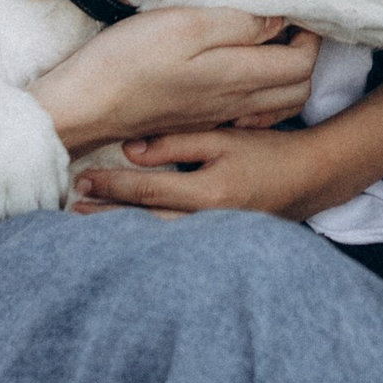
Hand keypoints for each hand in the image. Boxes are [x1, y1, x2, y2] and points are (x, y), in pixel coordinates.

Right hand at [38, 5, 320, 153]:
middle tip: (285, 24)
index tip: (293, 9)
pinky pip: (248, 113)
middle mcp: (236, 104)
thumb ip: (238, 24)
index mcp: (238, 77)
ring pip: (276, 104)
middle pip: (298, 89)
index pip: (303, 63)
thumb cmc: (127, 62)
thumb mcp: (184, 26)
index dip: (308, 34)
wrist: (82, 109)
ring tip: (265, 43)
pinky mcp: (196, 121)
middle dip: (303, 54)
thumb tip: (279, 21)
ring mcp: (216, 116)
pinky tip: (236, 70)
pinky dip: (258, 93)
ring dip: (283, 75)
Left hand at [69, 123, 335, 218]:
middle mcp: (208, 223)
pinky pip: (173, 242)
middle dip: (106, 215)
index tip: (81, 180)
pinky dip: (147, 236)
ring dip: (122, 229)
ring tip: (89, 224)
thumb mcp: (224, 137)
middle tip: (72, 208)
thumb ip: (177, 141)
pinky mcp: (217, 245)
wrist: (310, 180)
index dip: (111, 185)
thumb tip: (130, 149)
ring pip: (156, 237)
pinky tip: (128, 234)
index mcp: (208, 193)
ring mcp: (213, 239)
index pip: (147, 190)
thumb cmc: (267, 154)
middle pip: (144, 222)